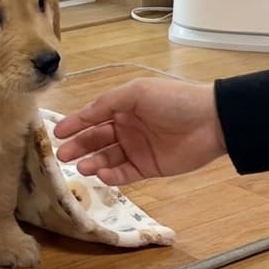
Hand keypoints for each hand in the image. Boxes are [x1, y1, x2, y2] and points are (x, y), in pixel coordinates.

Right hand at [54, 78, 226, 184]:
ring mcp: (137, 149)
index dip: (74, 124)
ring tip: (81, 167)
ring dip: (93, 162)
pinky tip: (102, 174)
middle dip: (78, 147)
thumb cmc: (173, 100)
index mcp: (123, 107)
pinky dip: (112, 175)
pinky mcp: (149, 167)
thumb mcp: (136, 93)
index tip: (56, 133)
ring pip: (107, 158)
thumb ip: (107, 104)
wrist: (212, 121)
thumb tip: (82, 115)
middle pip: (96, 139)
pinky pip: (125, 173)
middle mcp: (127, 128)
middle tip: (61, 155)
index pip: (92, 117)